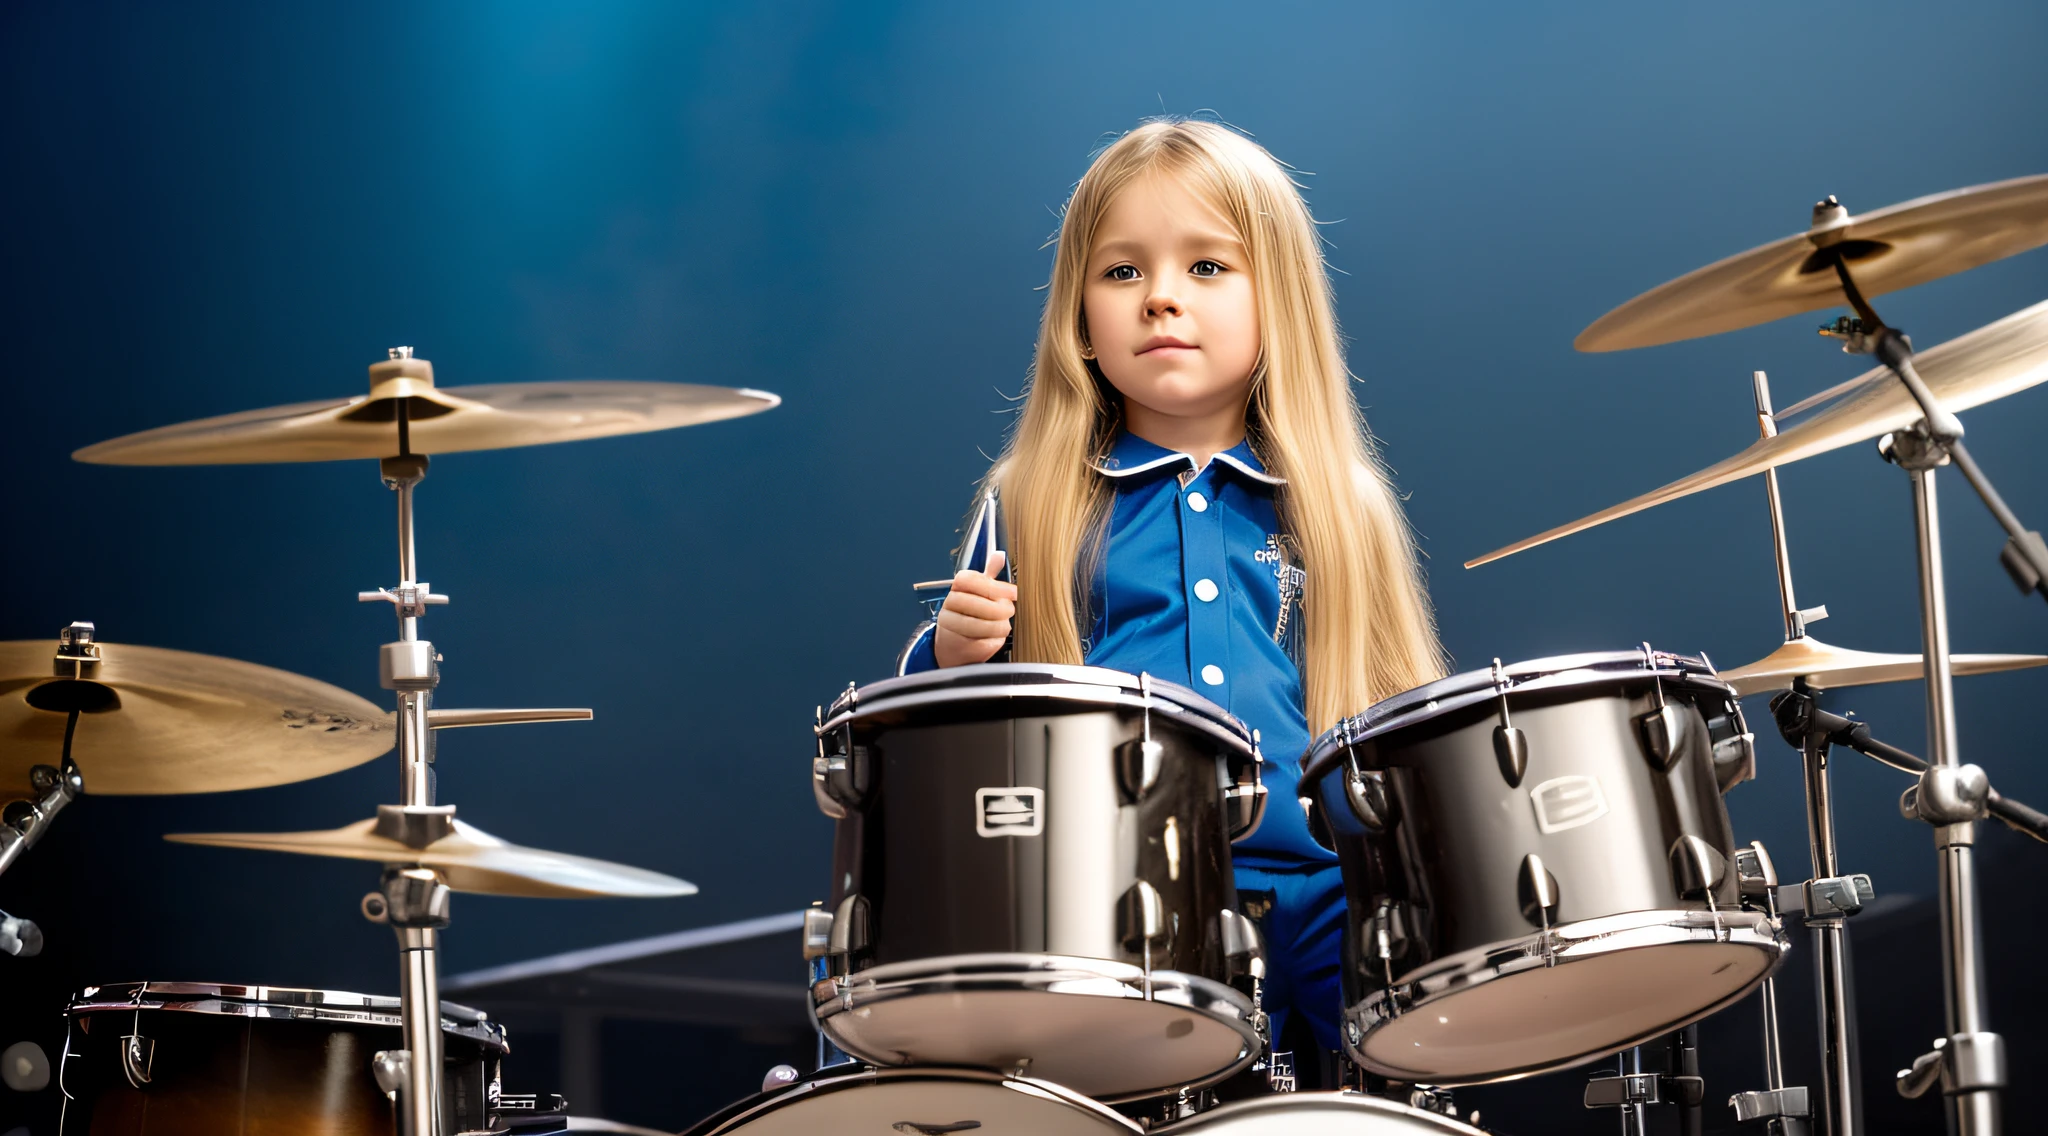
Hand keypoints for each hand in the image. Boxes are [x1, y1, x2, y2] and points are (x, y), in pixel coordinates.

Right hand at [933, 552, 1014, 667]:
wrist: (954, 645)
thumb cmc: (970, 615)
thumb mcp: (980, 593)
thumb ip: (989, 575)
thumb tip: (999, 555)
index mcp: (956, 588)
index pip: (968, 580)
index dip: (993, 586)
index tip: (1013, 592)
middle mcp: (948, 605)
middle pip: (974, 603)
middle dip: (997, 609)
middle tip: (1009, 611)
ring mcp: (949, 626)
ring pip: (977, 625)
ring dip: (997, 626)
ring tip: (1004, 626)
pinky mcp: (956, 645)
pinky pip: (980, 642)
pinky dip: (992, 641)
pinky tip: (993, 638)